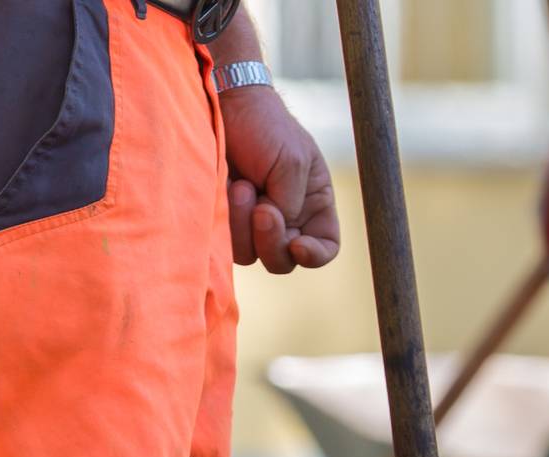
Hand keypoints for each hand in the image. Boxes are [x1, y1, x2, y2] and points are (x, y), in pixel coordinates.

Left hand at [221, 88, 339, 274]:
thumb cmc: (264, 125)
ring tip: (239, 185)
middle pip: (284, 261)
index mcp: (313, 205)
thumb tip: (276, 229)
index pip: (325, 248)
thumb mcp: (293, 161)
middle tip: (262, 208)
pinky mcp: (226, 222)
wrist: (224, 103)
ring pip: (253, 255)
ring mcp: (252, 224)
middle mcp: (287, 220)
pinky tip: (226, 188)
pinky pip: (226, 244)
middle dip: (272, 239)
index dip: (315, 256)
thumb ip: (291, 204)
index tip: (298, 246)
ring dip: (244, 224)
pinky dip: (227, 220)